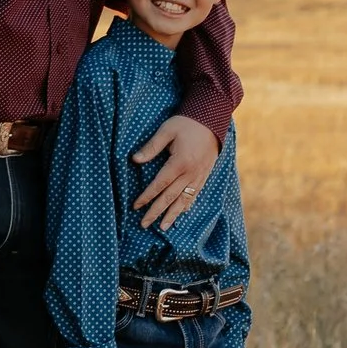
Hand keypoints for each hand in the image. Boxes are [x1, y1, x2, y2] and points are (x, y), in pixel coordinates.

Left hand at [131, 115, 217, 230]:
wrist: (211, 120)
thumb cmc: (186, 124)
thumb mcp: (166, 131)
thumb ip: (151, 147)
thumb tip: (135, 160)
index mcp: (179, 163)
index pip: (159, 185)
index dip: (147, 196)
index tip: (135, 206)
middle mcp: (190, 173)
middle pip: (170, 197)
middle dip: (156, 212)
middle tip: (144, 224)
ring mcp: (199, 176)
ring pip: (184, 200)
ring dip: (172, 215)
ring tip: (163, 227)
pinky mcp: (204, 176)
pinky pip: (195, 195)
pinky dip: (187, 205)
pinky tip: (182, 213)